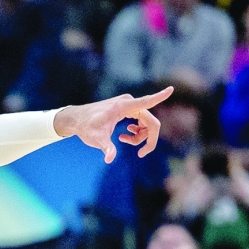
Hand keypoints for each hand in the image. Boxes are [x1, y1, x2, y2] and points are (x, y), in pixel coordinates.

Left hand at [53, 87, 173, 163]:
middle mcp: (129, 103)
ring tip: (123, 140)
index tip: (171, 89)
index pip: (146, 101)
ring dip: (140, 135)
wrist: (77, 119)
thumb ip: (106, 147)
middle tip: (141, 154)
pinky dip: (137, 131)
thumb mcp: (96, 138)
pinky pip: (141, 120)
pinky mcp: (127, 108)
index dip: (160, 97)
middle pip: (150, 122)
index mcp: (124, 106)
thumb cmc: (86, 126)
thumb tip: (109, 159)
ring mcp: (129, 105)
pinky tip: (125, 135)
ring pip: (146, 122)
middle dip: (148, 138)